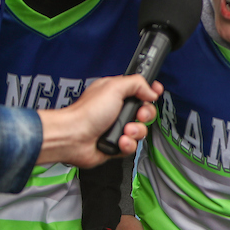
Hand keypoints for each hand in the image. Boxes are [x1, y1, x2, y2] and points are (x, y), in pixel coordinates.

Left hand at [36, 76, 161, 167]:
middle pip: (145, 111)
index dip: (150, 91)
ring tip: (125, 130)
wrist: (74, 138)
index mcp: (116, 94)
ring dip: (135, 131)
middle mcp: (117, 110)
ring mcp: (117, 128)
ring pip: (141, 130)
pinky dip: (127, 144)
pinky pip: (133, 146)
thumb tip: (151, 91)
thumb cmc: (87, 113)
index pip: (140, 90)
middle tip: (137, 115)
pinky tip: (119, 141)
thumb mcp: (114, 87)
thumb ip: (137, 83)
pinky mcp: (116, 144)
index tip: (155, 92)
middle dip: (145, 114)